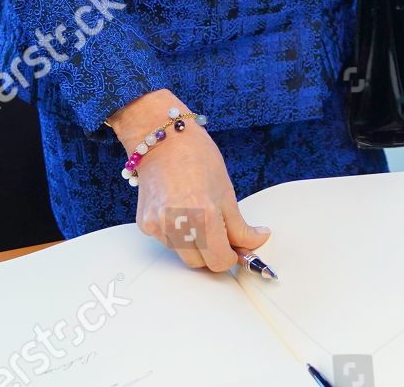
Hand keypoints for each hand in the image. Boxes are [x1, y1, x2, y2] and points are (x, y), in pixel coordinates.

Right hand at [112, 94, 268, 272]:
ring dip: (194, 245)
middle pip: (200, 264)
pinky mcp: (145, 225)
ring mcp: (158, 226)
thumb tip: (257, 242)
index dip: (231, 257)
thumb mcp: (227, 191)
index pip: (219, 261)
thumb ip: (240, 226)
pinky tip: (178, 209)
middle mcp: (178, 225)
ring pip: (183, 255)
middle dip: (212, 253)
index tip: (235, 249)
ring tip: (196, 214)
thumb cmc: (198, 157)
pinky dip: (177, 234)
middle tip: (218, 232)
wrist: (163, 139)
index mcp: (204, 216)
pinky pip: (167, 242)